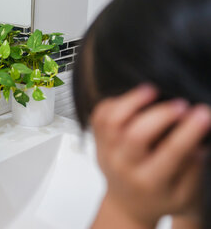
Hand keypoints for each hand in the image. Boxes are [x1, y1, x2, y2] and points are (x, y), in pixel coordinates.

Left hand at [91, 85, 209, 227]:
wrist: (127, 206)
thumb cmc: (159, 197)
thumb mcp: (183, 195)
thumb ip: (192, 170)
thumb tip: (198, 142)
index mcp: (149, 182)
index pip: (170, 154)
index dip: (188, 131)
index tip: (202, 113)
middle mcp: (124, 166)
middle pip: (135, 136)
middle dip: (160, 115)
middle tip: (181, 103)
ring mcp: (106, 152)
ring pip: (111, 122)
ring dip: (131, 102)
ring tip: (151, 90)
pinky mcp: (97, 142)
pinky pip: (98, 117)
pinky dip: (113, 103)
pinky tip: (131, 99)